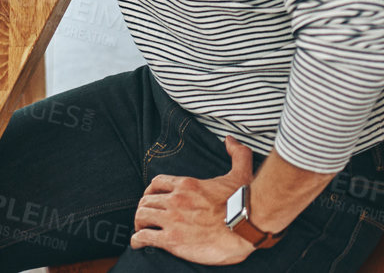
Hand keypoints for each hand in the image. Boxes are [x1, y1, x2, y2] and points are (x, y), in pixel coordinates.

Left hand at [128, 135, 258, 264]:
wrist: (246, 226)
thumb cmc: (243, 203)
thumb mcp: (241, 172)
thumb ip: (237, 154)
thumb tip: (230, 140)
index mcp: (187, 184)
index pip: (157, 183)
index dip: (150, 191)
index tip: (151, 199)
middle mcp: (175, 199)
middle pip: (146, 200)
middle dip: (143, 208)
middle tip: (144, 218)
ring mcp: (172, 219)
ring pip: (142, 216)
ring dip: (138, 223)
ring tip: (139, 230)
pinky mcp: (172, 239)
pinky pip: (145, 237)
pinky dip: (138, 240)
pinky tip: (138, 243)